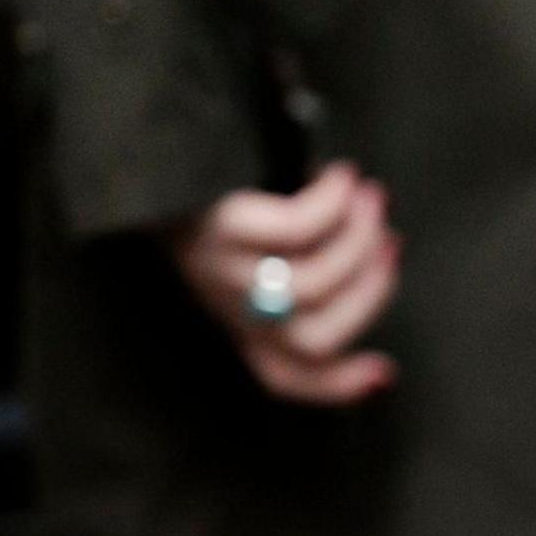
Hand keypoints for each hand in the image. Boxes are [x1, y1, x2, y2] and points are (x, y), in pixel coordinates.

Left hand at [164, 160, 401, 405]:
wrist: (145, 150)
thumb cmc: (212, 192)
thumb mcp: (248, 246)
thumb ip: (298, 262)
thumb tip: (378, 251)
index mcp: (234, 317)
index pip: (283, 374)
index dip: (338, 385)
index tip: (385, 370)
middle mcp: (225, 304)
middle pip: (314, 338)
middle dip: (370, 294)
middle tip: (390, 243)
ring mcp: (220, 269)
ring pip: (310, 286)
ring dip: (360, 241)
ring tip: (372, 198)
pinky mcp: (219, 227)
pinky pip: (294, 229)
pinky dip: (333, 204)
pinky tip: (343, 177)